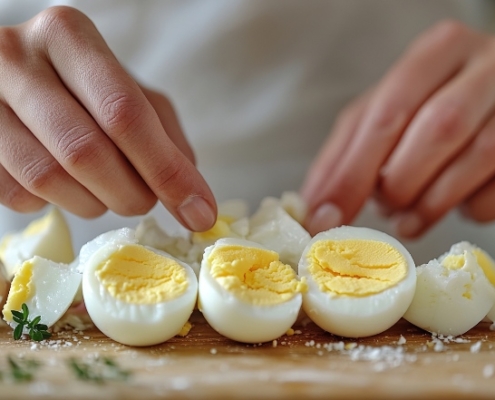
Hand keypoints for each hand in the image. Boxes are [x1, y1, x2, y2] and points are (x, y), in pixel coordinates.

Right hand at [0, 6, 215, 230]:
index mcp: (70, 37)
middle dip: (130, 193)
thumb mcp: (133, 94)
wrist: (20, 80)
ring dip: (94, 203)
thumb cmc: (87, 88)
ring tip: (108, 192)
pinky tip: (68, 185)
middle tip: (146, 202)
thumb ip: (166, 137)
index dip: (166, 171)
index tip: (199, 212)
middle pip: (85, 151)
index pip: (124, 113)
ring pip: (48, 178)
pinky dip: (54, 203)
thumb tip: (193, 200)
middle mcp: (16, 58)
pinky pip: (18, 195)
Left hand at [301, 20, 494, 237]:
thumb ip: (345, 154)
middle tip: (384, 206)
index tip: (327, 215)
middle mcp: (487, 67)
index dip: (353, 172)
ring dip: (430, 204)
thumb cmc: (427, 107)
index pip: (387, 113)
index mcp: (438, 51)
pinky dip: (467, 209)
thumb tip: (317, 209)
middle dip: (398, 183)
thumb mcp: (381, 114)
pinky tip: (452, 205)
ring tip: (407, 219)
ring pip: (476, 157)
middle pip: (437, 129)